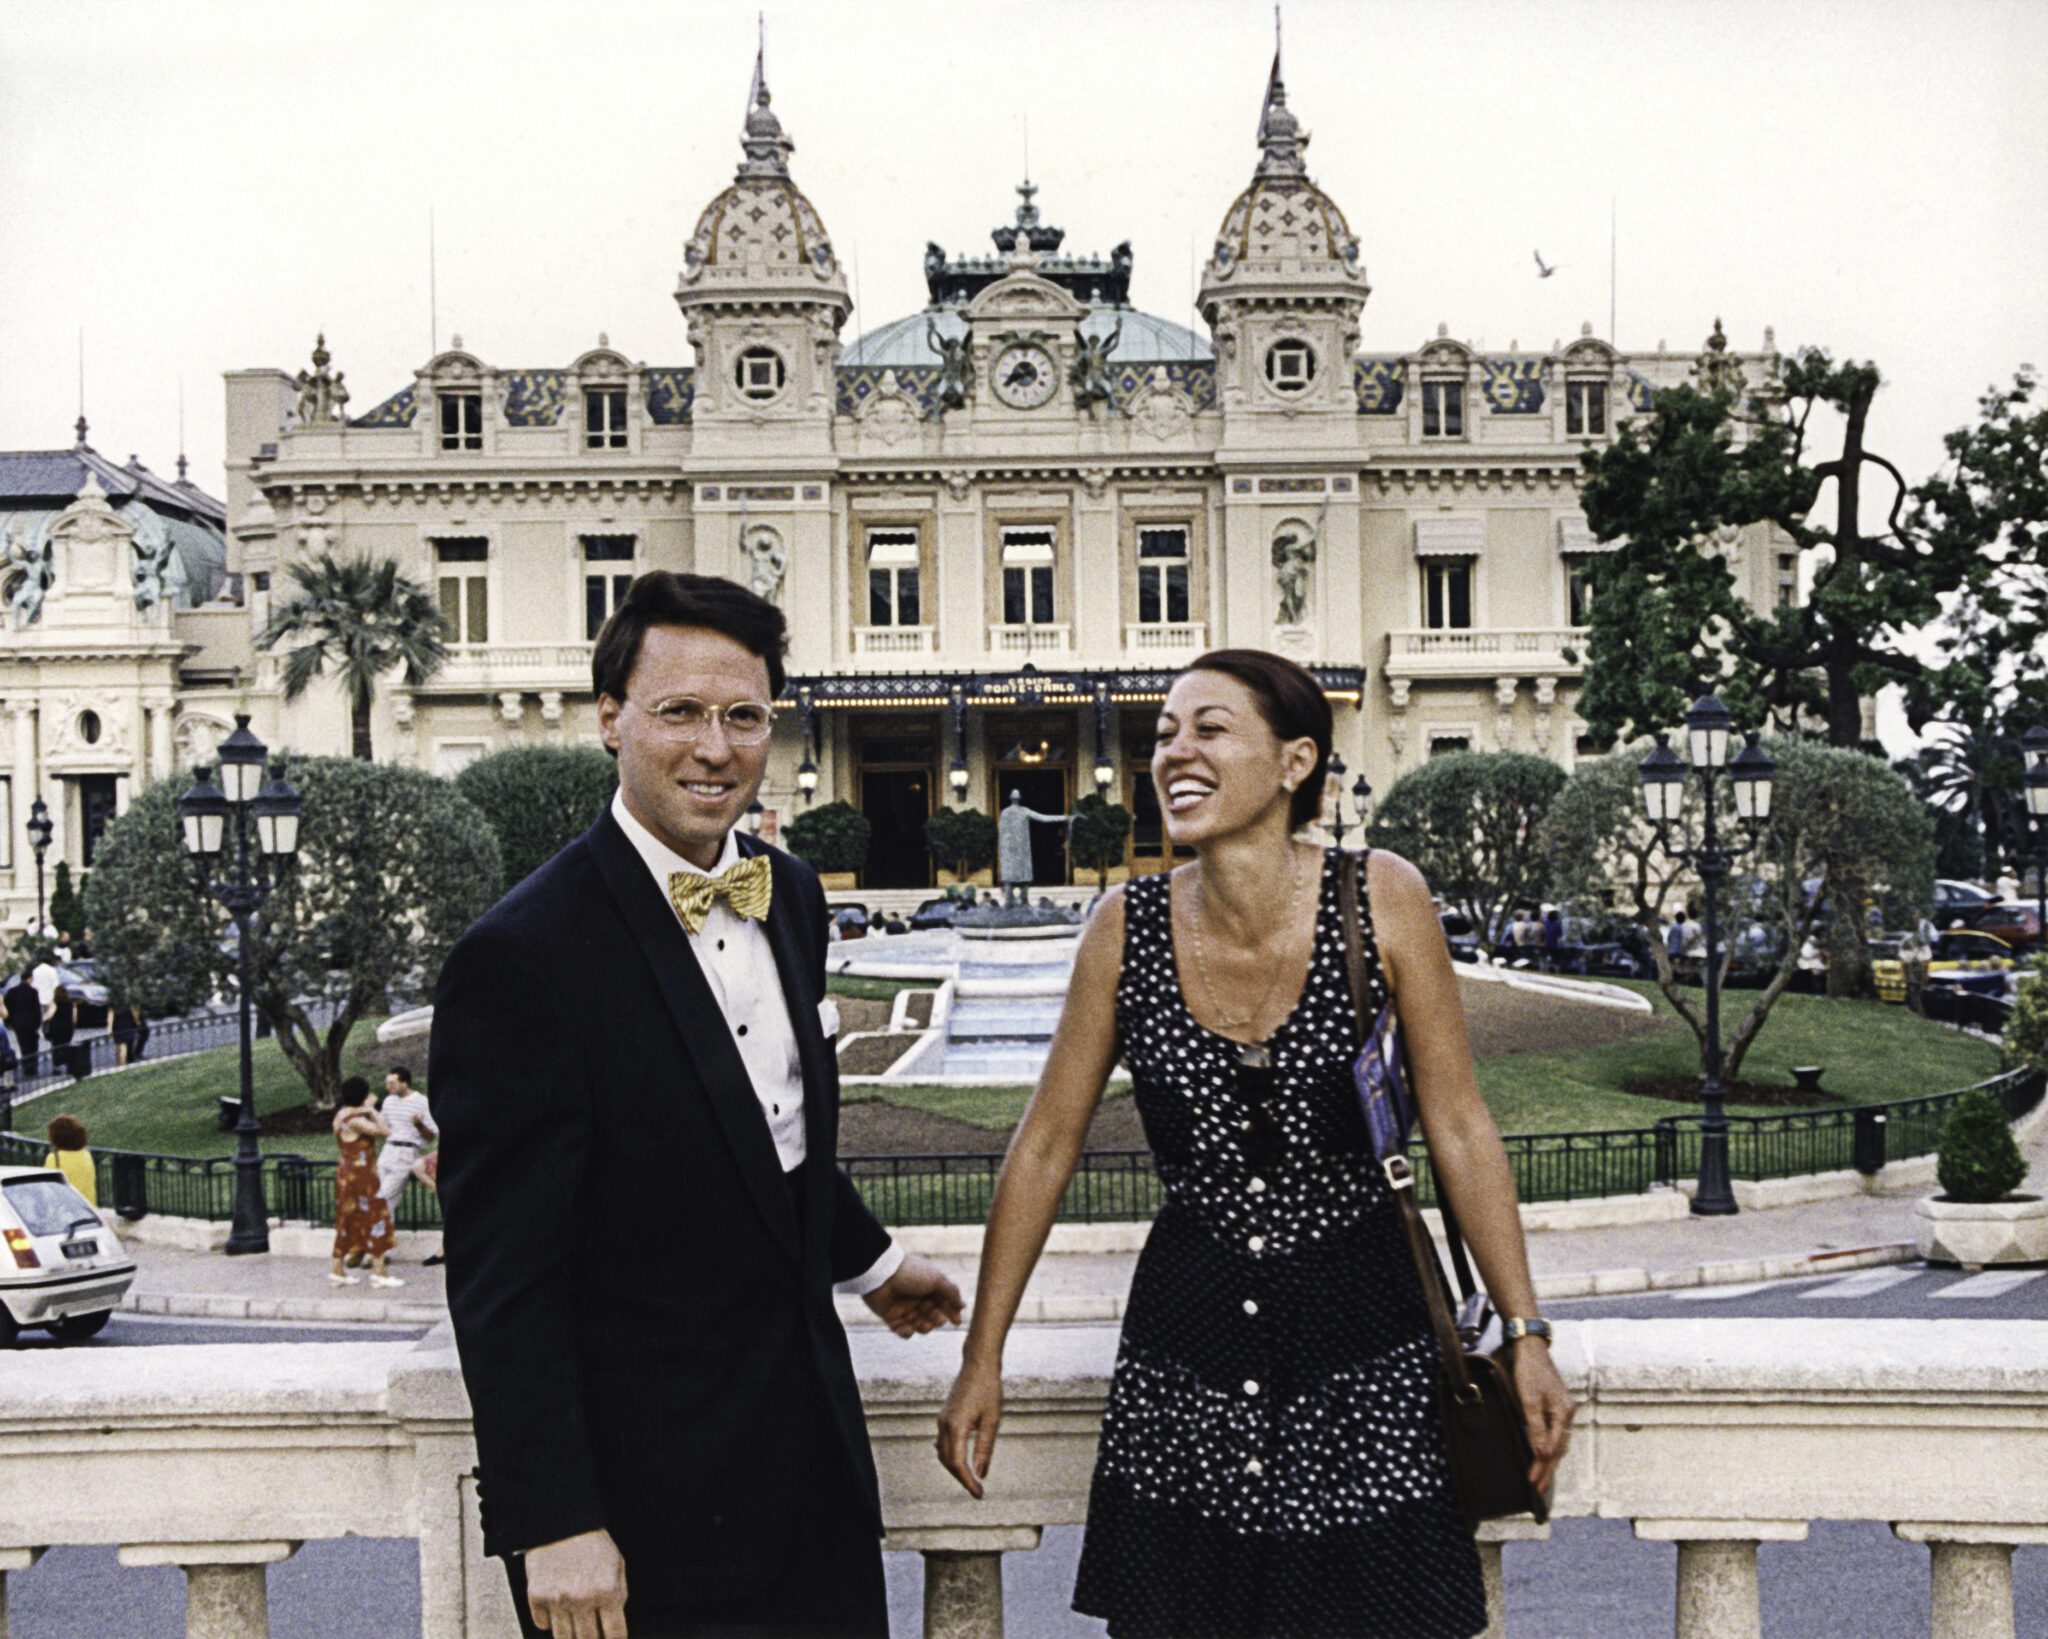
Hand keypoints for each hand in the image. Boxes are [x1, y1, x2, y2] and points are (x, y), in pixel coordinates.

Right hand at [523, 1528, 628, 1638]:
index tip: (612, 1638)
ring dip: (570, 1635)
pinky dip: (550, 1622)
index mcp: (607, 1591)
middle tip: (592, 1633)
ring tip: (576, 1625)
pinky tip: (557, 1610)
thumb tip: (614, 1626)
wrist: (562, 1521)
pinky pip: (542, 1624)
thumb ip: (619, 1595)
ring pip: (563, 1638)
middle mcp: (582, 1599)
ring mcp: (557, 1599)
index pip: (615, 1634)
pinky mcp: (536, 1596)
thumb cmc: (592, 1542)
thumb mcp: (617, 1564)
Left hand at [862, 1252, 963, 1337]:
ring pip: (919, 1325)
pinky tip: (908, 1329)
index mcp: (929, 1286)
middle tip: (939, 1319)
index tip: (957, 1321)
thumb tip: (963, 1305)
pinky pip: (902, 1330)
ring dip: (924, 1327)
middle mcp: (918, 1298)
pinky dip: (906, 1333)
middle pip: (933, 1315)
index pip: (944, 1302)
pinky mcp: (891, 1317)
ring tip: (924, 1324)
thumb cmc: (911, 1274)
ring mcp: (904, 1308)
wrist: (882, 1275)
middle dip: (937, 1319)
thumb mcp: (937, 1279)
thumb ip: (951, 1292)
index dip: (951, 1312)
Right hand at [936, 1357, 1002, 1498]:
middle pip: (948, 1462)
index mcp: (956, 1427)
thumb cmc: (989, 1389)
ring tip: (971, 1478)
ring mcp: (942, 1420)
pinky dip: (951, 1456)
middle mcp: (944, 1425)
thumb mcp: (992, 1420)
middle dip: (961, 1478)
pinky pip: (943, 1443)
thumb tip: (981, 1474)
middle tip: (977, 1490)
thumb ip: (985, 1449)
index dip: (968, 1482)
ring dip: (955, 1468)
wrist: (978, 1364)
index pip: (958, 1464)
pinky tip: (960, 1460)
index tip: (979, 1493)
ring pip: (943, 1453)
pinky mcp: (944, 1416)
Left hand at [1510, 1339, 1575, 1496]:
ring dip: (1549, 1460)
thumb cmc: (1528, 1372)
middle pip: (1558, 1448)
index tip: (1533, 1483)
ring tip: (1540, 1478)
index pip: (1553, 1448)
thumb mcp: (1528, 1400)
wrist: (1530, 1348)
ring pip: (1558, 1442)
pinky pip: (1555, 1432)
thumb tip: (1542, 1454)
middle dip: (1548, 1469)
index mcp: (1562, 1413)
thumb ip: (1536, 1427)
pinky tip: (1544, 1453)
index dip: (1543, 1467)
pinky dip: (1550, 1446)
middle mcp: (1566, 1413)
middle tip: (1538, 1489)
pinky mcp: (1556, 1406)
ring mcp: (1563, 1409)